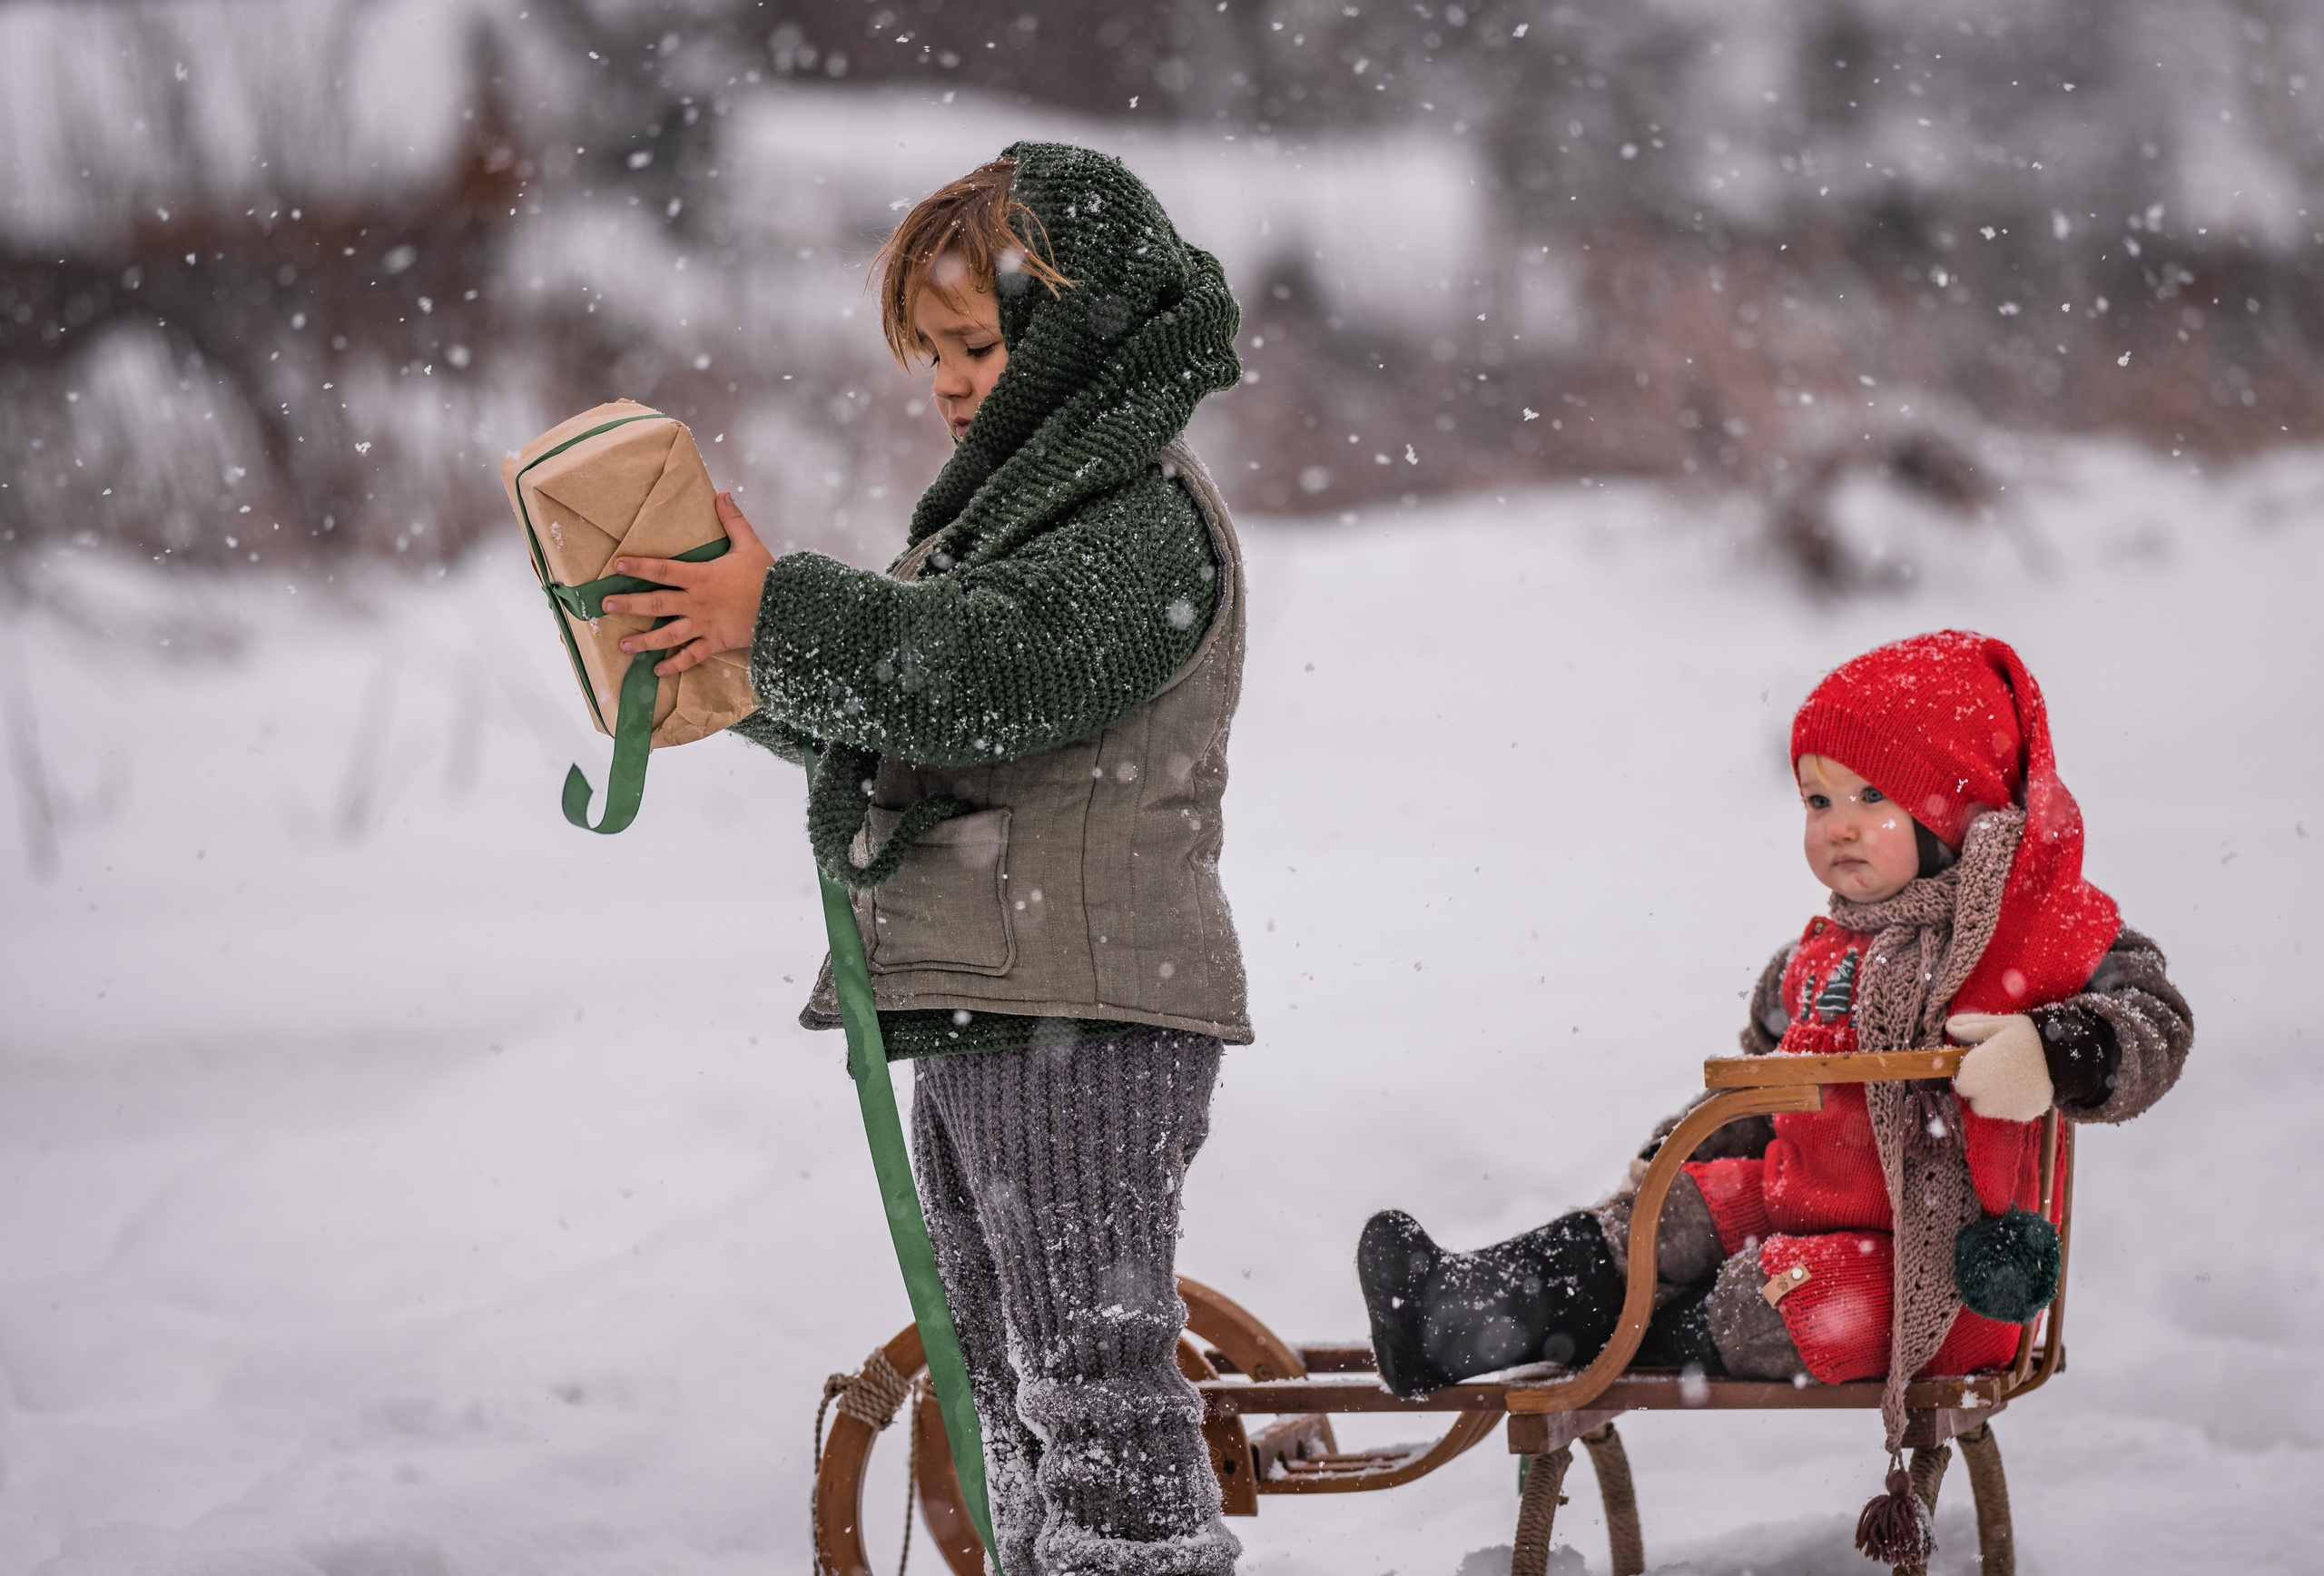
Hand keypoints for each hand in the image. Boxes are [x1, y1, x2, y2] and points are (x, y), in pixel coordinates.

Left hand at [601, 492, 776, 676]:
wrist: (786, 609)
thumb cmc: (767, 577)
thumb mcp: (750, 544)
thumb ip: (733, 520)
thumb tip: (722, 494)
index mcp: (701, 577)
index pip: (663, 570)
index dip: (638, 566)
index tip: (616, 565)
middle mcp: (696, 602)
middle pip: (656, 604)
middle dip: (628, 605)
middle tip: (605, 607)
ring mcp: (704, 625)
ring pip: (667, 635)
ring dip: (644, 641)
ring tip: (623, 645)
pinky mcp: (715, 643)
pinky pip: (691, 656)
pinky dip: (674, 665)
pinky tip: (658, 670)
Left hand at [1946, 1012, 2053, 1122]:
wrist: (2063, 1056)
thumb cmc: (2026, 1036)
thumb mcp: (1997, 1024)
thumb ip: (1969, 1027)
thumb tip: (1949, 1028)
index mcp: (1972, 1073)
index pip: (1960, 1081)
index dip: (1969, 1072)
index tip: (1983, 1061)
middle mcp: (1984, 1096)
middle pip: (1973, 1098)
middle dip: (1981, 1085)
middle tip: (2000, 1068)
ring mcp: (2004, 1108)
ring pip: (1990, 1107)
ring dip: (1995, 1096)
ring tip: (2013, 1076)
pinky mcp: (2023, 1114)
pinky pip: (2010, 1111)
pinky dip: (2014, 1102)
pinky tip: (2025, 1085)